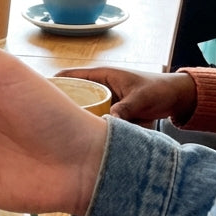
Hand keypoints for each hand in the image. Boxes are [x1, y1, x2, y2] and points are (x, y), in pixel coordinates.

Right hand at [55, 66, 196, 125]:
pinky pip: (97, 120)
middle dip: (62, 105)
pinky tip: (84, 139)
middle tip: (48, 120)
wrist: (177, 98)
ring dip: (78, 119)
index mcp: (102, 75)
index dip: (53, 82)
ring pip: (84, 110)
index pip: (70, 76)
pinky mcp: (112, 114)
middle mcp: (99, 87)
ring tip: (62, 132)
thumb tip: (107, 122)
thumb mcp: (141, 98)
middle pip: (73, 95)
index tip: (38, 95)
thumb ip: (125, 109)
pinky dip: (93, 127)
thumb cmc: (159, 89)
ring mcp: (105, 101)